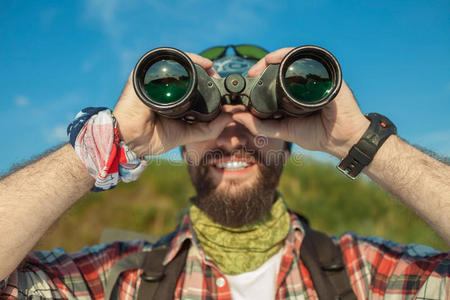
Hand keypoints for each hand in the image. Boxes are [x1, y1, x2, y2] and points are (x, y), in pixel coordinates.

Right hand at [113, 53, 231, 156]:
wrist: (131, 140)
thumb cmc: (154, 138)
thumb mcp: (188, 134)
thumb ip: (209, 128)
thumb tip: (230, 116)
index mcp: (174, 100)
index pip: (194, 87)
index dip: (210, 86)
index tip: (224, 89)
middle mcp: (165, 87)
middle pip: (190, 74)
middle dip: (208, 74)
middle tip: (220, 79)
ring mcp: (155, 79)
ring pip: (181, 65)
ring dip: (200, 64)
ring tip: (213, 71)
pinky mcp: (147, 74)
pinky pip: (170, 60)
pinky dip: (189, 59)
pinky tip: (203, 64)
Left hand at [233, 47, 369, 157]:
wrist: (342, 140)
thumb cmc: (318, 135)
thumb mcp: (283, 131)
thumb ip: (261, 126)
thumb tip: (238, 117)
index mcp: (295, 93)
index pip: (275, 77)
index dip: (260, 76)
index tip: (248, 80)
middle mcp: (305, 82)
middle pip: (282, 65)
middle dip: (264, 65)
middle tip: (251, 73)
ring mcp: (316, 77)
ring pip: (292, 58)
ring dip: (274, 57)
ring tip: (262, 65)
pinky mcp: (327, 74)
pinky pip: (307, 58)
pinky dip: (290, 55)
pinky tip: (277, 59)